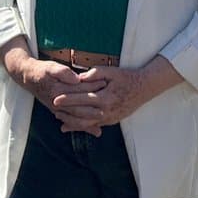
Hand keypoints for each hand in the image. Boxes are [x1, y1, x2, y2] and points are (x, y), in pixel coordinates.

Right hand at [2, 44, 101, 125]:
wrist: (28, 77)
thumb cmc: (41, 70)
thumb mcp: (50, 67)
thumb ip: (63, 72)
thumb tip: (76, 79)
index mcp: (57, 91)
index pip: (78, 91)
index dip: (91, 89)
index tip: (104, 87)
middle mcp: (57, 103)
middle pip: (78, 109)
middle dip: (92, 110)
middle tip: (108, 111)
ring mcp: (57, 109)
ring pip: (74, 119)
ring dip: (87, 123)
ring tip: (101, 127)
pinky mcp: (58, 111)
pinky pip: (71, 121)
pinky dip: (81, 127)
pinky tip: (92, 131)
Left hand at [50, 62, 167, 133]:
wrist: (144, 88)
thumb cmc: (127, 78)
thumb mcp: (111, 71)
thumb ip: (95, 74)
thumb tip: (79, 78)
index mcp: (106, 98)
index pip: (82, 100)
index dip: (68, 99)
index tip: (55, 98)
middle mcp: (107, 111)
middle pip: (81, 114)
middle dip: (66, 112)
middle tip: (53, 108)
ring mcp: (109, 118)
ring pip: (86, 124)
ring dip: (71, 122)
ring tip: (59, 118)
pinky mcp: (111, 121)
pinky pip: (93, 125)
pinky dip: (81, 126)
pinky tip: (70, 125)